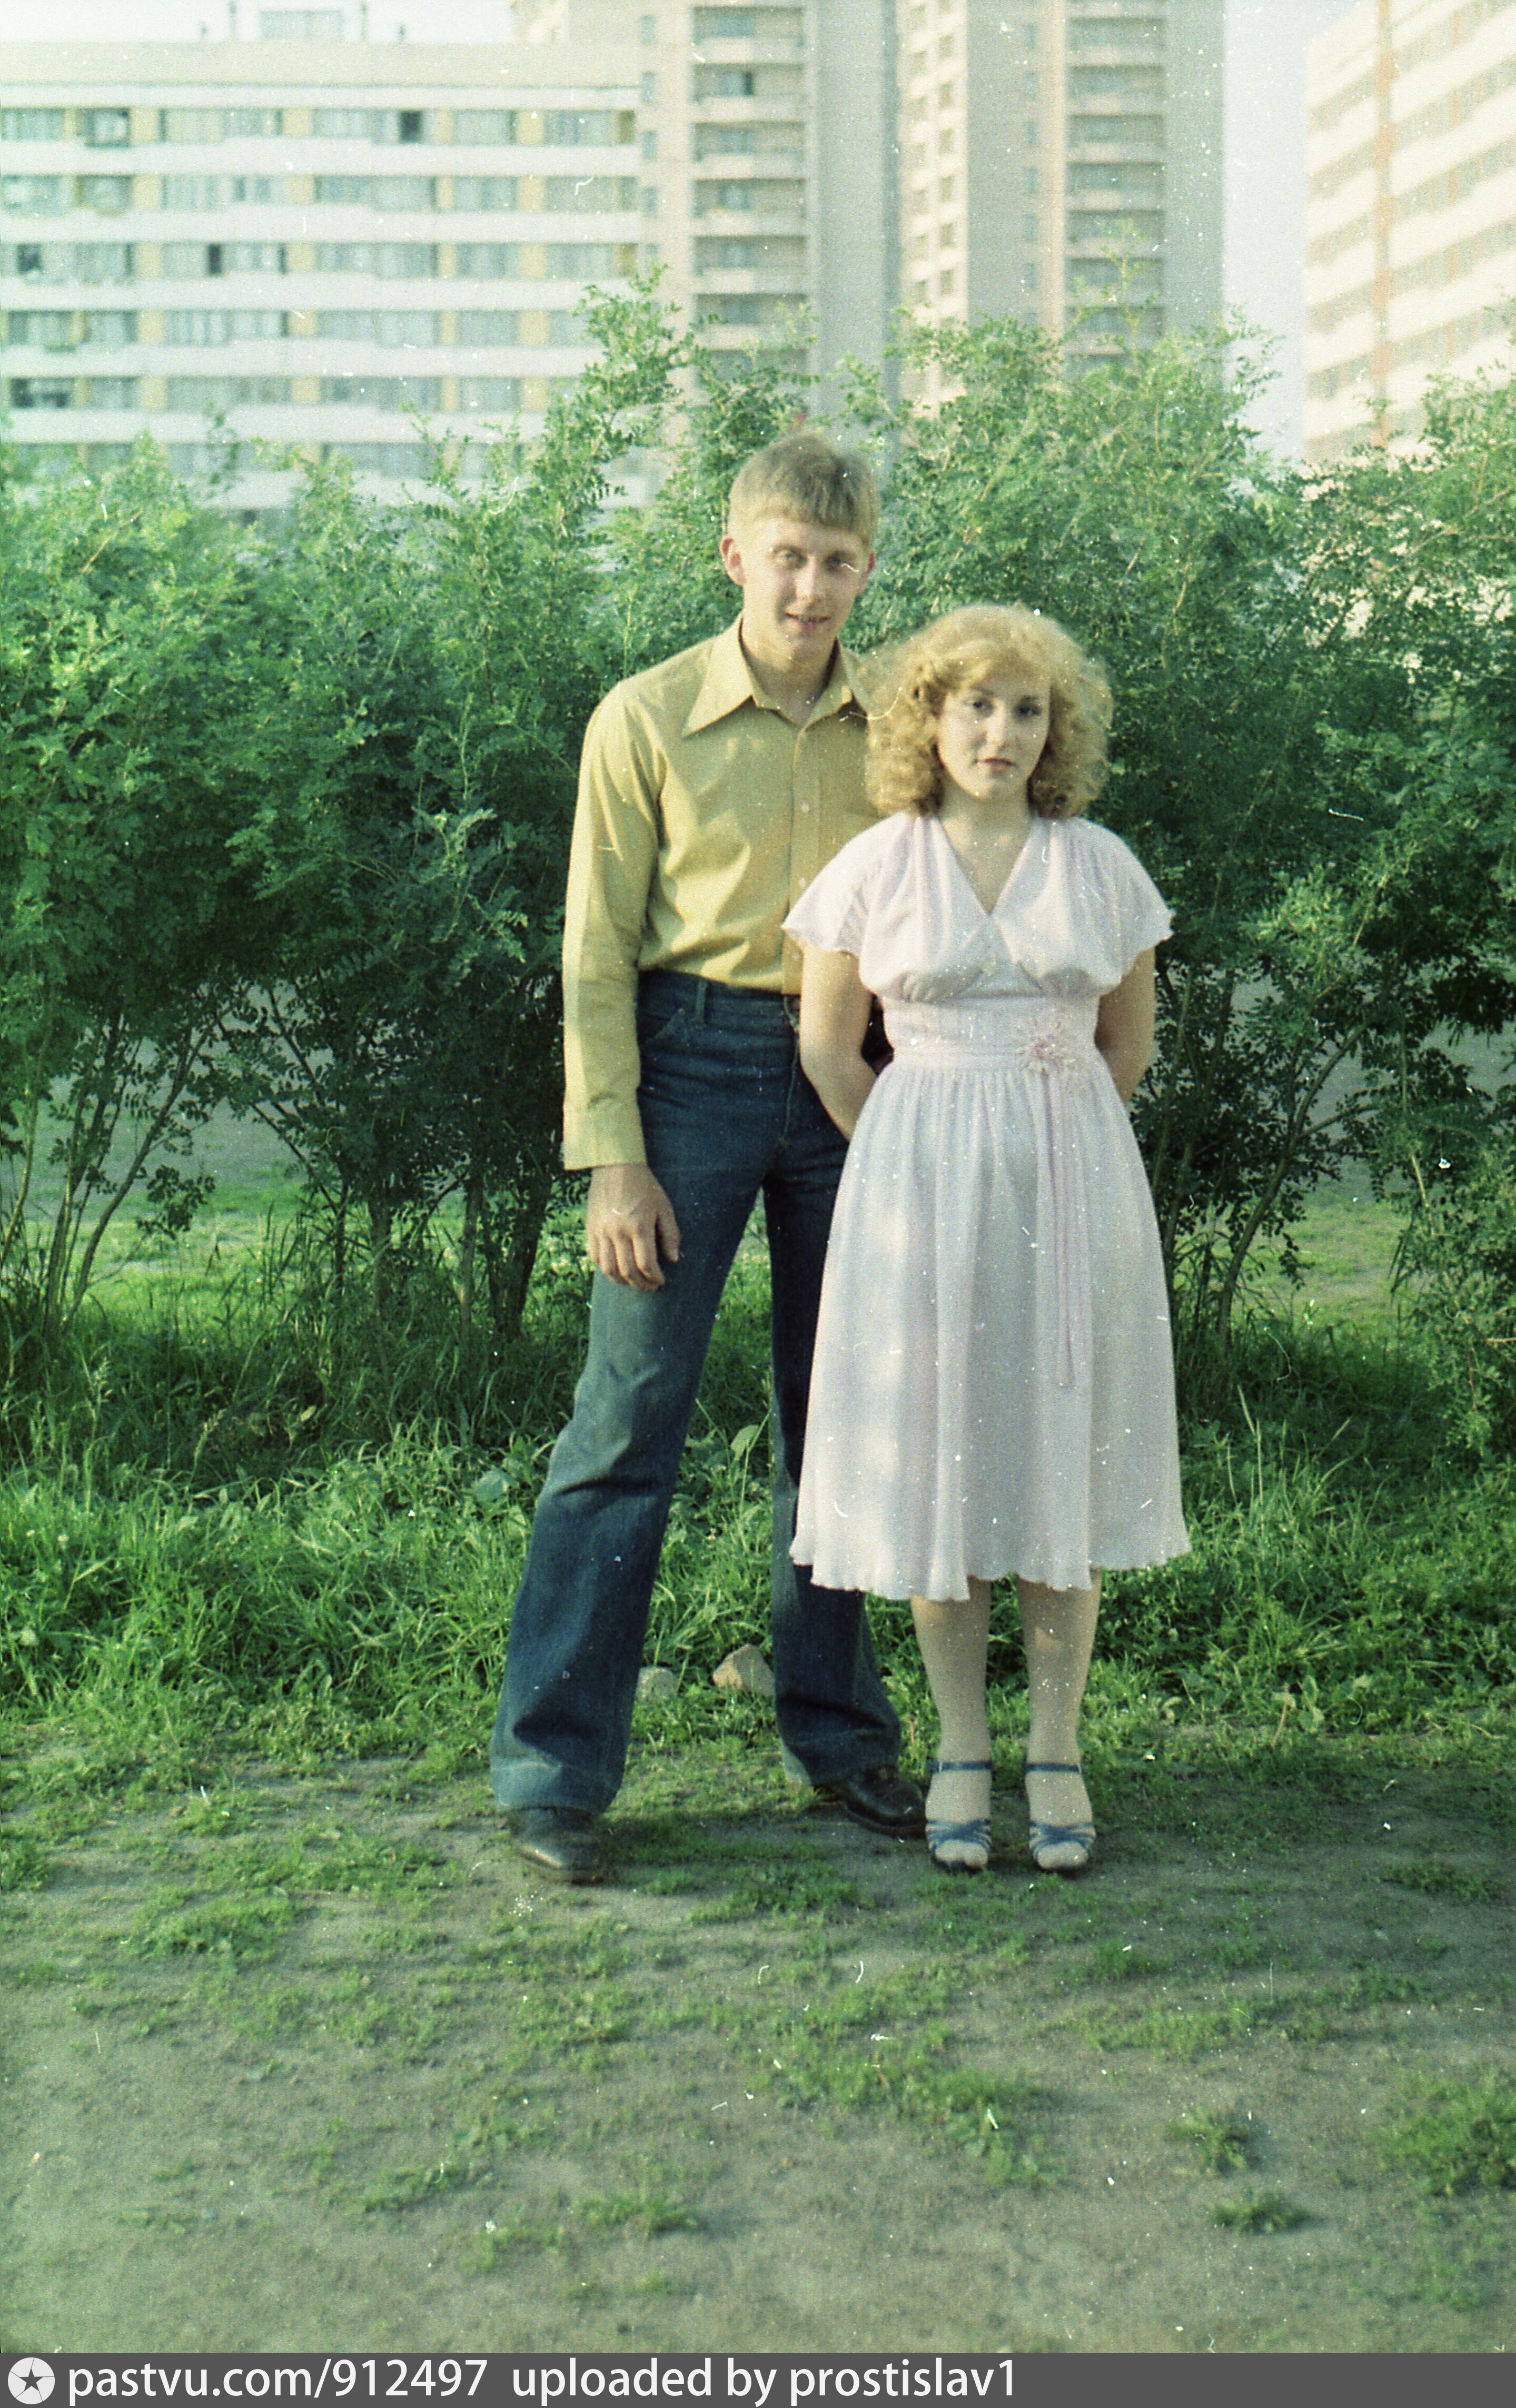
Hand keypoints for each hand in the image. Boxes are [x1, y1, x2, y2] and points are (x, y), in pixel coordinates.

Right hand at [586, 1163, 681, 1290]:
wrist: (615, 1166)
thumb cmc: (644, 1185)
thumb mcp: (663, 1207)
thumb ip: (670, 1234)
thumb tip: (673, 1259)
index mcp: (639, 1226)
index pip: (647, 1264)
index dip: (655, 1278)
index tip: (660, 1281)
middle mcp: (618, 1232)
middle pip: (628, 1271)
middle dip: (641, 1284)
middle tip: (649, 1286)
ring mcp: (601, 1231)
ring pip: (608, 1269)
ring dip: (622, 1281)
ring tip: (632, 1281)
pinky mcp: (590, 1229)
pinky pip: (595, 1257)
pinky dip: (605, 1268)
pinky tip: (616, 1268)